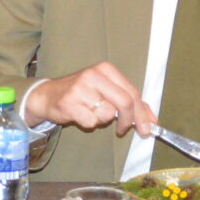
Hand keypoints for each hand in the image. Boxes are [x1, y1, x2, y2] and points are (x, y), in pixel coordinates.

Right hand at [24, 63, 155, 135]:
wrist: (48, 95)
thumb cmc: (81, 93)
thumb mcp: (106, 90)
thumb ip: (129, 101)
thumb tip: (151, 119)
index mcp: (106, 69)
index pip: (132, 92)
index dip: (142, 113)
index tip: (148, 127)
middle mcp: (94, 75)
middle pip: (125, 102)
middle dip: (130, 120)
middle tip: (124, 130)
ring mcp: (81, 88)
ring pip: (107, 114)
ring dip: (102, 119)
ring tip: (91, 112)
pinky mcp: (70, 103)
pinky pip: (91, 122)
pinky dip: (89, 123)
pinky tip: (80, 114)